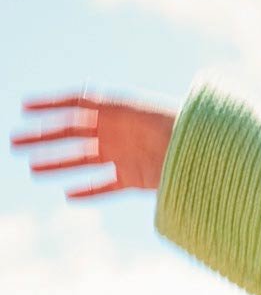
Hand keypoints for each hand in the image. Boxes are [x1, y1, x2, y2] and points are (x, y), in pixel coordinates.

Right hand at [9, 88, 177, 198]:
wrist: (208, 152)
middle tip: (14, 143)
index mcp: (116, 111)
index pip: (76, 104)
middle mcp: (116, 132)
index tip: (24, 107)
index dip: (50, 104)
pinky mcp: (136, 178)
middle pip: (72, 134)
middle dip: (43, 138)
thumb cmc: (179, 126)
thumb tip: (82, 99)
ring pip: (83, 160)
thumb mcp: (144, 114)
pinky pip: (107, 185)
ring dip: (58, 164)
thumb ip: (112, 108)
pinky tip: (68, 195)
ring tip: (32, 170)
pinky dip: (89, 191)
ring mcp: (124, 155)